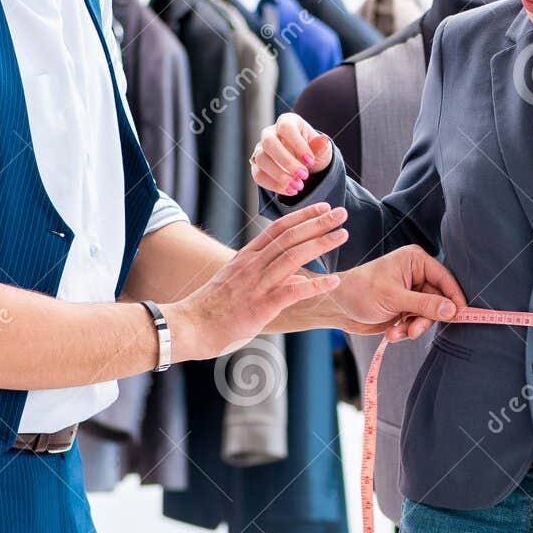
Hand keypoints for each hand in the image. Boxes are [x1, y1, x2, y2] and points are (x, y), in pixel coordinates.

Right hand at [164, 203, 348, 361]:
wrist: (189, 326)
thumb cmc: (212, 309)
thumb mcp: (237, 284)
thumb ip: (266, 277)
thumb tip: (298, 276)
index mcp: (246, 257)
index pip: (277, 228)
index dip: (302, 216)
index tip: (322, 207)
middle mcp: (252, 265)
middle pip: (289, 236)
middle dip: (317, 222)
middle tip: (341, 212)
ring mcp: (257, 284)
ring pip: (293, 256)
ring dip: (321, 243)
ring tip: (342, 234)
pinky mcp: (262, 305)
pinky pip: (293, 291)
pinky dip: (316, 285)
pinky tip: (334, 281)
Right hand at [251, 112, 333, 195]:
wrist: (306, 166)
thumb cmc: (314, 152)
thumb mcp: (322, 149)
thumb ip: (321, 146)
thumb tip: (323, 140)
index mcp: (287, 122)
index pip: (286, 128)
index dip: (297, 144)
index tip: (310, 161)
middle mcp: (270, 133)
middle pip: (269, 142)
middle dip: (286, 161)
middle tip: (304, 176)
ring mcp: (260, 149)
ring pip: (261, 159)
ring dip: (280, 175)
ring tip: (298, 186)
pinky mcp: (257, 166)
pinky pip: (258, 175)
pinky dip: (274, 185)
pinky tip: (290, 191)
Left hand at [328, 245, 466, 341]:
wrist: (337, 307)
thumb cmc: (360, 292)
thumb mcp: (394, 298)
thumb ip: (425, 304)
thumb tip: (453, 310)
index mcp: (416, 261)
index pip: (445, 278)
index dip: (454, 298)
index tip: (460, 316)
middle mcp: (417, 275)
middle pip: (439, 300)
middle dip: (426, 318)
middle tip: (414, 330)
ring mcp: (412, 293)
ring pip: (429, 315)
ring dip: (414, 327)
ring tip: (397, 333)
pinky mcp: (406, 308)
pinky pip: (418, 322)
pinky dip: (407, 330)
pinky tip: (392, 333)